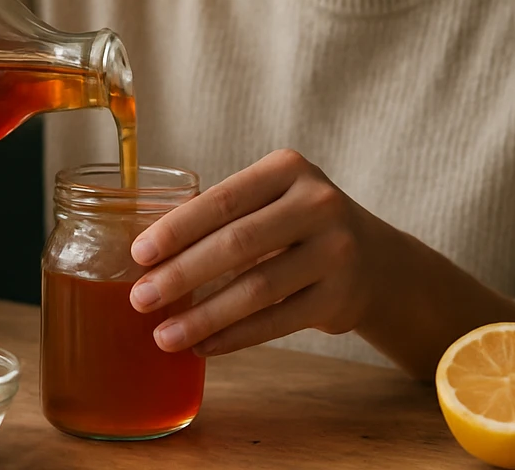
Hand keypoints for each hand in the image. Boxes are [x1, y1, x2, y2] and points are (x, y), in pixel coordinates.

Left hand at [128, 149, 387, 356]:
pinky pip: (277, 322)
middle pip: (236, 244)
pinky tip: (204, 346)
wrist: (376, 260)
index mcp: (288, 169)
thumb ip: (224, 216)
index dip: (177, 228)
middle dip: (181, 274)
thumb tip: (149, 258)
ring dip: (204, 316)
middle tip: (140, 299)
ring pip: (256, 289)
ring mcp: (335, 252)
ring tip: (164, 335)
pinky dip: (235, 337)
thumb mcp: (273, 199)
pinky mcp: (340, 297)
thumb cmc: (299, 225)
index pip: (222, 199)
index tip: (139, 254)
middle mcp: (317, 204)